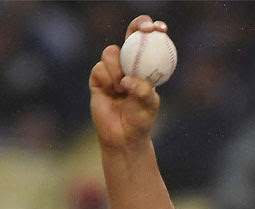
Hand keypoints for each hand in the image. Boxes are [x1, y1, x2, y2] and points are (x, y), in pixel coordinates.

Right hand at [88, 15, 167, 149]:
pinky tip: (112, 91)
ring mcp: (112, 70)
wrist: (123, 135)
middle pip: (129, 36)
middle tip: (142, 30)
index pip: (147, 42)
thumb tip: (128, 80)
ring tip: (122, 88)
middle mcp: (128, 64)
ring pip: (110, 52)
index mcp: (144, 66)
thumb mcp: (149, 104)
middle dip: (136, 27)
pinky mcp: (97, 79)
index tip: (158, 27)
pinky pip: (99, 68)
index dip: (150, 29)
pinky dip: (106, 79)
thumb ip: (142, 90)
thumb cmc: (141, 119)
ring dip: (117, 68)